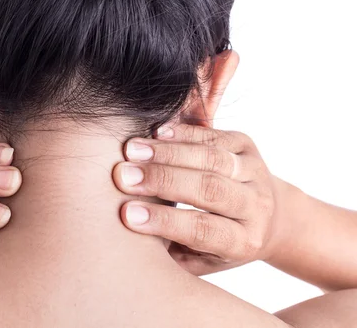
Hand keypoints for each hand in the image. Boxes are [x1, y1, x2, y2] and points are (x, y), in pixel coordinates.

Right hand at [114, 124, 288, 275]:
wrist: (270, 218)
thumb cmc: (218, 246)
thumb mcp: (199, 261)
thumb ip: (171, 252)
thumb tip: (130, 237)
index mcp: (243, 242)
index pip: (203, 230)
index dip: (164, 221)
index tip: (126, 214)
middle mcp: (255, 206)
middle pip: (209, 189)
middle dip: (162, 180)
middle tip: (123, 176)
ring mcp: (254, 171)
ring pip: (211, 158)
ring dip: (167, 153)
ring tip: (131, 151)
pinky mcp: (246, 145)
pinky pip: (212, 136)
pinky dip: (182, 133)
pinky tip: (153, 134)